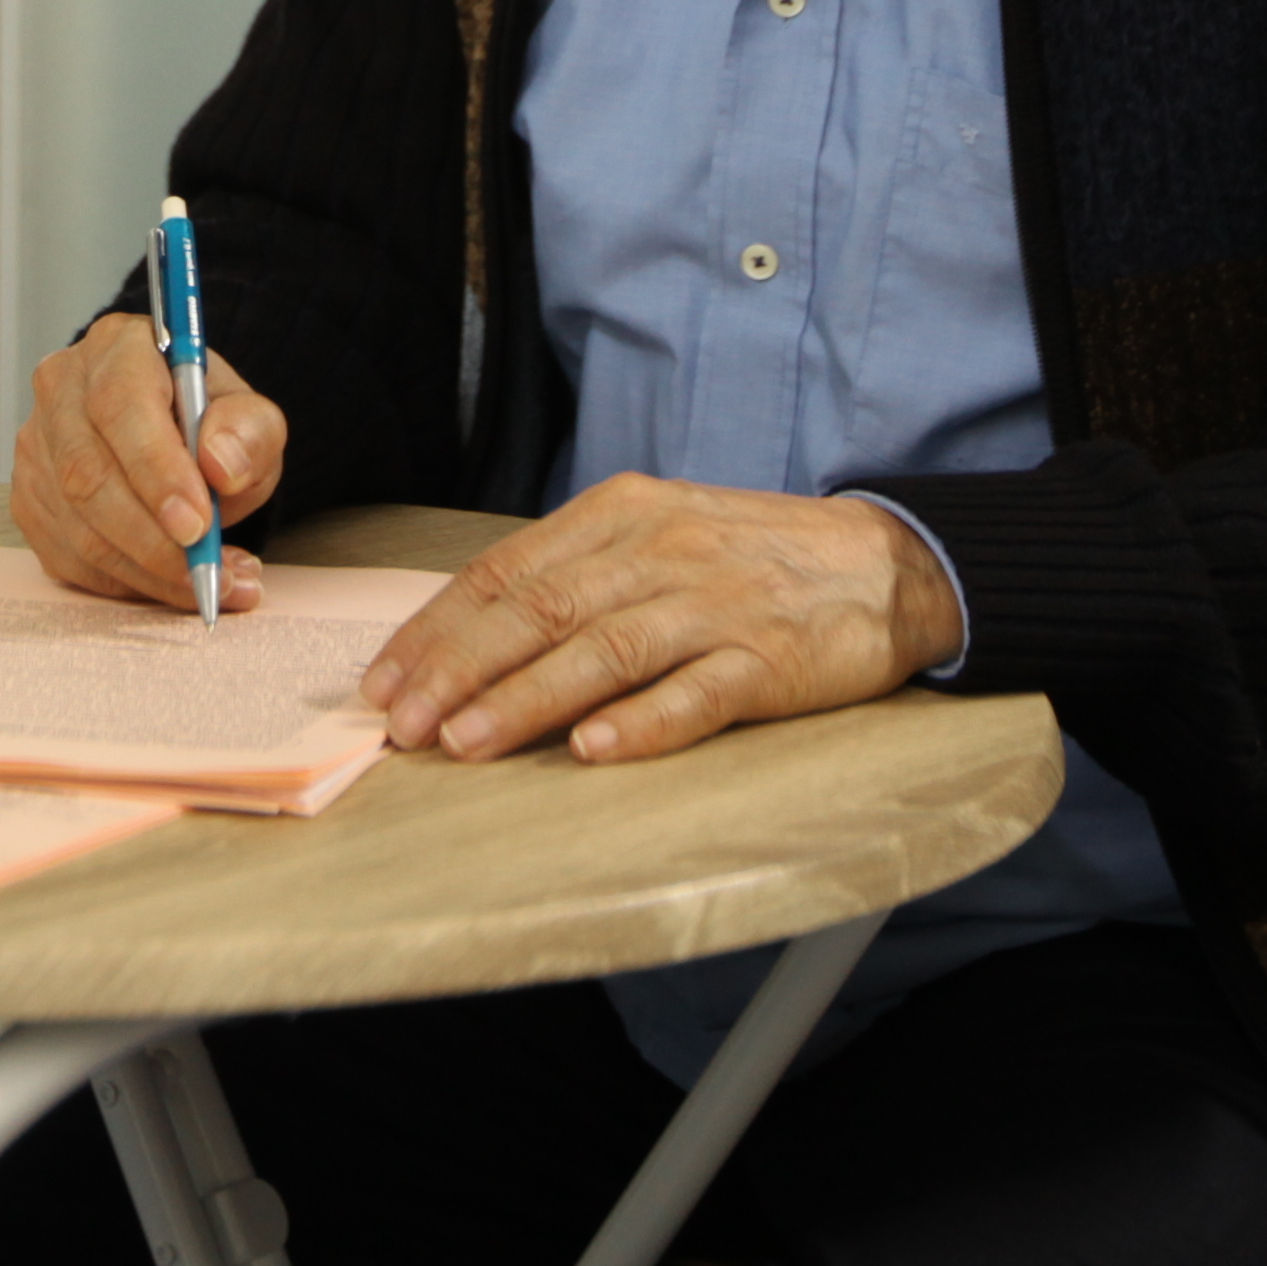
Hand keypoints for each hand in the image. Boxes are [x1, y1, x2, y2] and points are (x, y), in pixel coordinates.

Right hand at [10, 312, 282, 611]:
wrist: (175, 437)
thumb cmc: (207, 421)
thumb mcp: (251, 417)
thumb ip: (249, 432)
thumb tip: (220, 465)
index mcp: (117, 347)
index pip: (120, 405)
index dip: (156, 470)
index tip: (198, 524)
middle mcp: (62, 389)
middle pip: (87, 474)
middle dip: (153, 538)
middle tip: (210, 572)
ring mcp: (37, 447)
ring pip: (78, 527)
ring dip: (149, 571)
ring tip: (215, 582)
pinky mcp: (29, 500)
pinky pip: (70, 558)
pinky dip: (127, 583)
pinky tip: (173, 584)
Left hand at [357, 475, 961, 765]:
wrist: (883, 562)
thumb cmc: (750, 556)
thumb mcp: (656, 535)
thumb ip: (576, 575)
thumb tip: (471, 634)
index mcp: (621, 514)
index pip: (507, 572)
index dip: (438, 628)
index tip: (382, 679)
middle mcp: (660, 551)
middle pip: (540, 611)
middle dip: (458, 669)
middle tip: (401, 723)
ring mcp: (715, 605)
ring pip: (602, 653)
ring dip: (525, 700)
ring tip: (464, 742)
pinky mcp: (768, 659)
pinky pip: (694, 693)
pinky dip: (640, 724)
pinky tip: (591, 751)